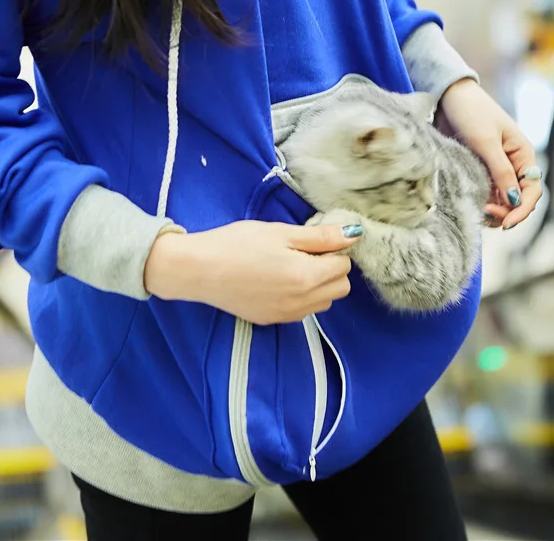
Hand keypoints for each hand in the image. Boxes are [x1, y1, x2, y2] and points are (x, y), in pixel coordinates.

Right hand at [144, 221, 358, 324]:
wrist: (199, 269)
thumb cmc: (237, 243)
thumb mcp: (280, 232)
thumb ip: (320, 236)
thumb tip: (354, 234)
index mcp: (307, 277)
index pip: (344, 266)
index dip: (332, 249)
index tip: (311, 240)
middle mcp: (302, 302)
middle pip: (340, 288)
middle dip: (330, 269)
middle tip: (303, 251)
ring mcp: (286, 315)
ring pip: (323, 302)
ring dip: (318, 285)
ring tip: (289, 266)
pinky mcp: (271, 321)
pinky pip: (301, 311)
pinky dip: (300, 297)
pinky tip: (276, 280)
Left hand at [437, 79, 541, 229]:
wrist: (448, 96)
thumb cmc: (472, 113)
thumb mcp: (486, 142)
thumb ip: (501, 172)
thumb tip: (514, 201)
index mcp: (523, 155)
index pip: (532, 191)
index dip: (522, 210)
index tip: (506, 223)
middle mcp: (513, 164)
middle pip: (518, 199)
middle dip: (506, 212)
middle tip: (485, 215)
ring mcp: (495, 168)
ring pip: (501, 199)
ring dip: (492, 210)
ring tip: (477, 211)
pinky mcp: (478, 168)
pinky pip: (485, 192)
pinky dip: (481, 201)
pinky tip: (471, 204)